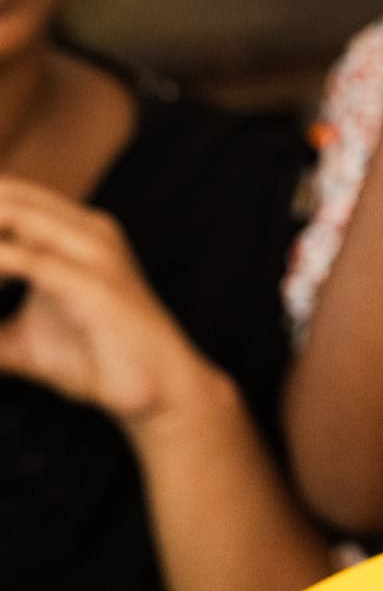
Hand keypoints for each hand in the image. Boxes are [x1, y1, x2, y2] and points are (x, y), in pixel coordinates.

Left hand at [0, 179, 216, 428]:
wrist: (158, 394)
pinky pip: (24, 260)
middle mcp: (86, 229)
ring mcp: (94, 252)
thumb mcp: (21, 341)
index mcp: (72, 230)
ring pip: (10, 215)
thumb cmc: (96, 362)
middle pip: (2, 196)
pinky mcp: (95, 283)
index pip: (3, 197)